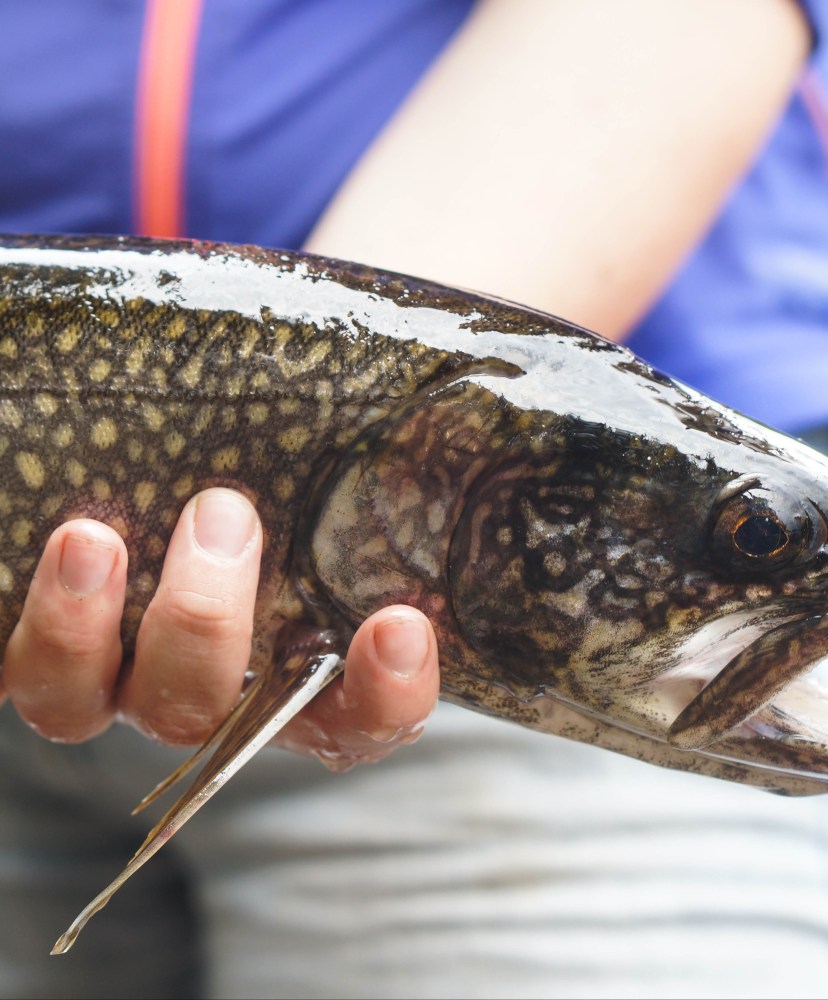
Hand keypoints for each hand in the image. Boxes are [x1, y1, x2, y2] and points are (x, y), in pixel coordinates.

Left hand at [0, 488, 439, 766]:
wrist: (198, 453)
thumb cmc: (298, 463)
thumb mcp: (351, 459)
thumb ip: (397, 453)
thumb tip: (476, 393)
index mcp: (303, 670)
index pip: (363, 718)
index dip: (384, 693)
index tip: (400, 623)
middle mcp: (204, 687)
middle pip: (201, 708)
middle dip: (205, 622)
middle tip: (225, 514)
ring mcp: (108, 667)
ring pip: (76, 701)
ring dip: (82, 630)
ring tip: (92, 535)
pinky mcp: (33, 635)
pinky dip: (13, 610)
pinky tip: (47, 529)